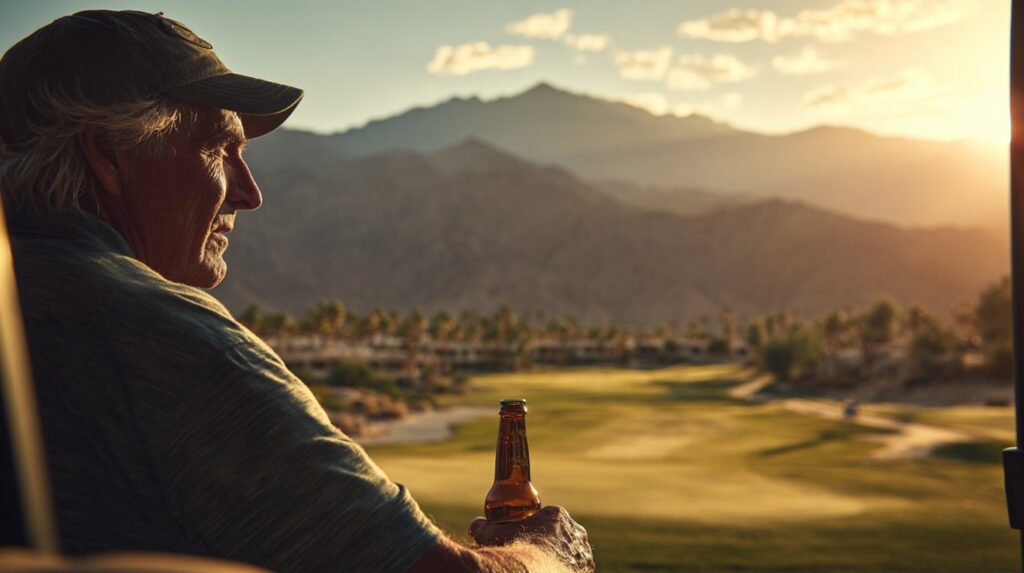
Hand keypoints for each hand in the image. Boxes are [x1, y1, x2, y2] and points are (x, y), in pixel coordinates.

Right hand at [468, 506, 593, 571]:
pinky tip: (559, 572)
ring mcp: (583, 550)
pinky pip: (581, 569)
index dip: (543, 531)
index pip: (552, 520)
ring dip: (568, 558)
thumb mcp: (491, 534)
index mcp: (556, 515)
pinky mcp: (586, 568)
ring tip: (553, 567)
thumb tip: (474, 526)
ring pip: (576, 552)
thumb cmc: (509, 550)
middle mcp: (574, 530)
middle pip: (566, 535)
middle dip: (558, 544)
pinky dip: (572, 571)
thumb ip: (482, 527)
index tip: (534, 541)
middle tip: (544, 556)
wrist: (526, 570)